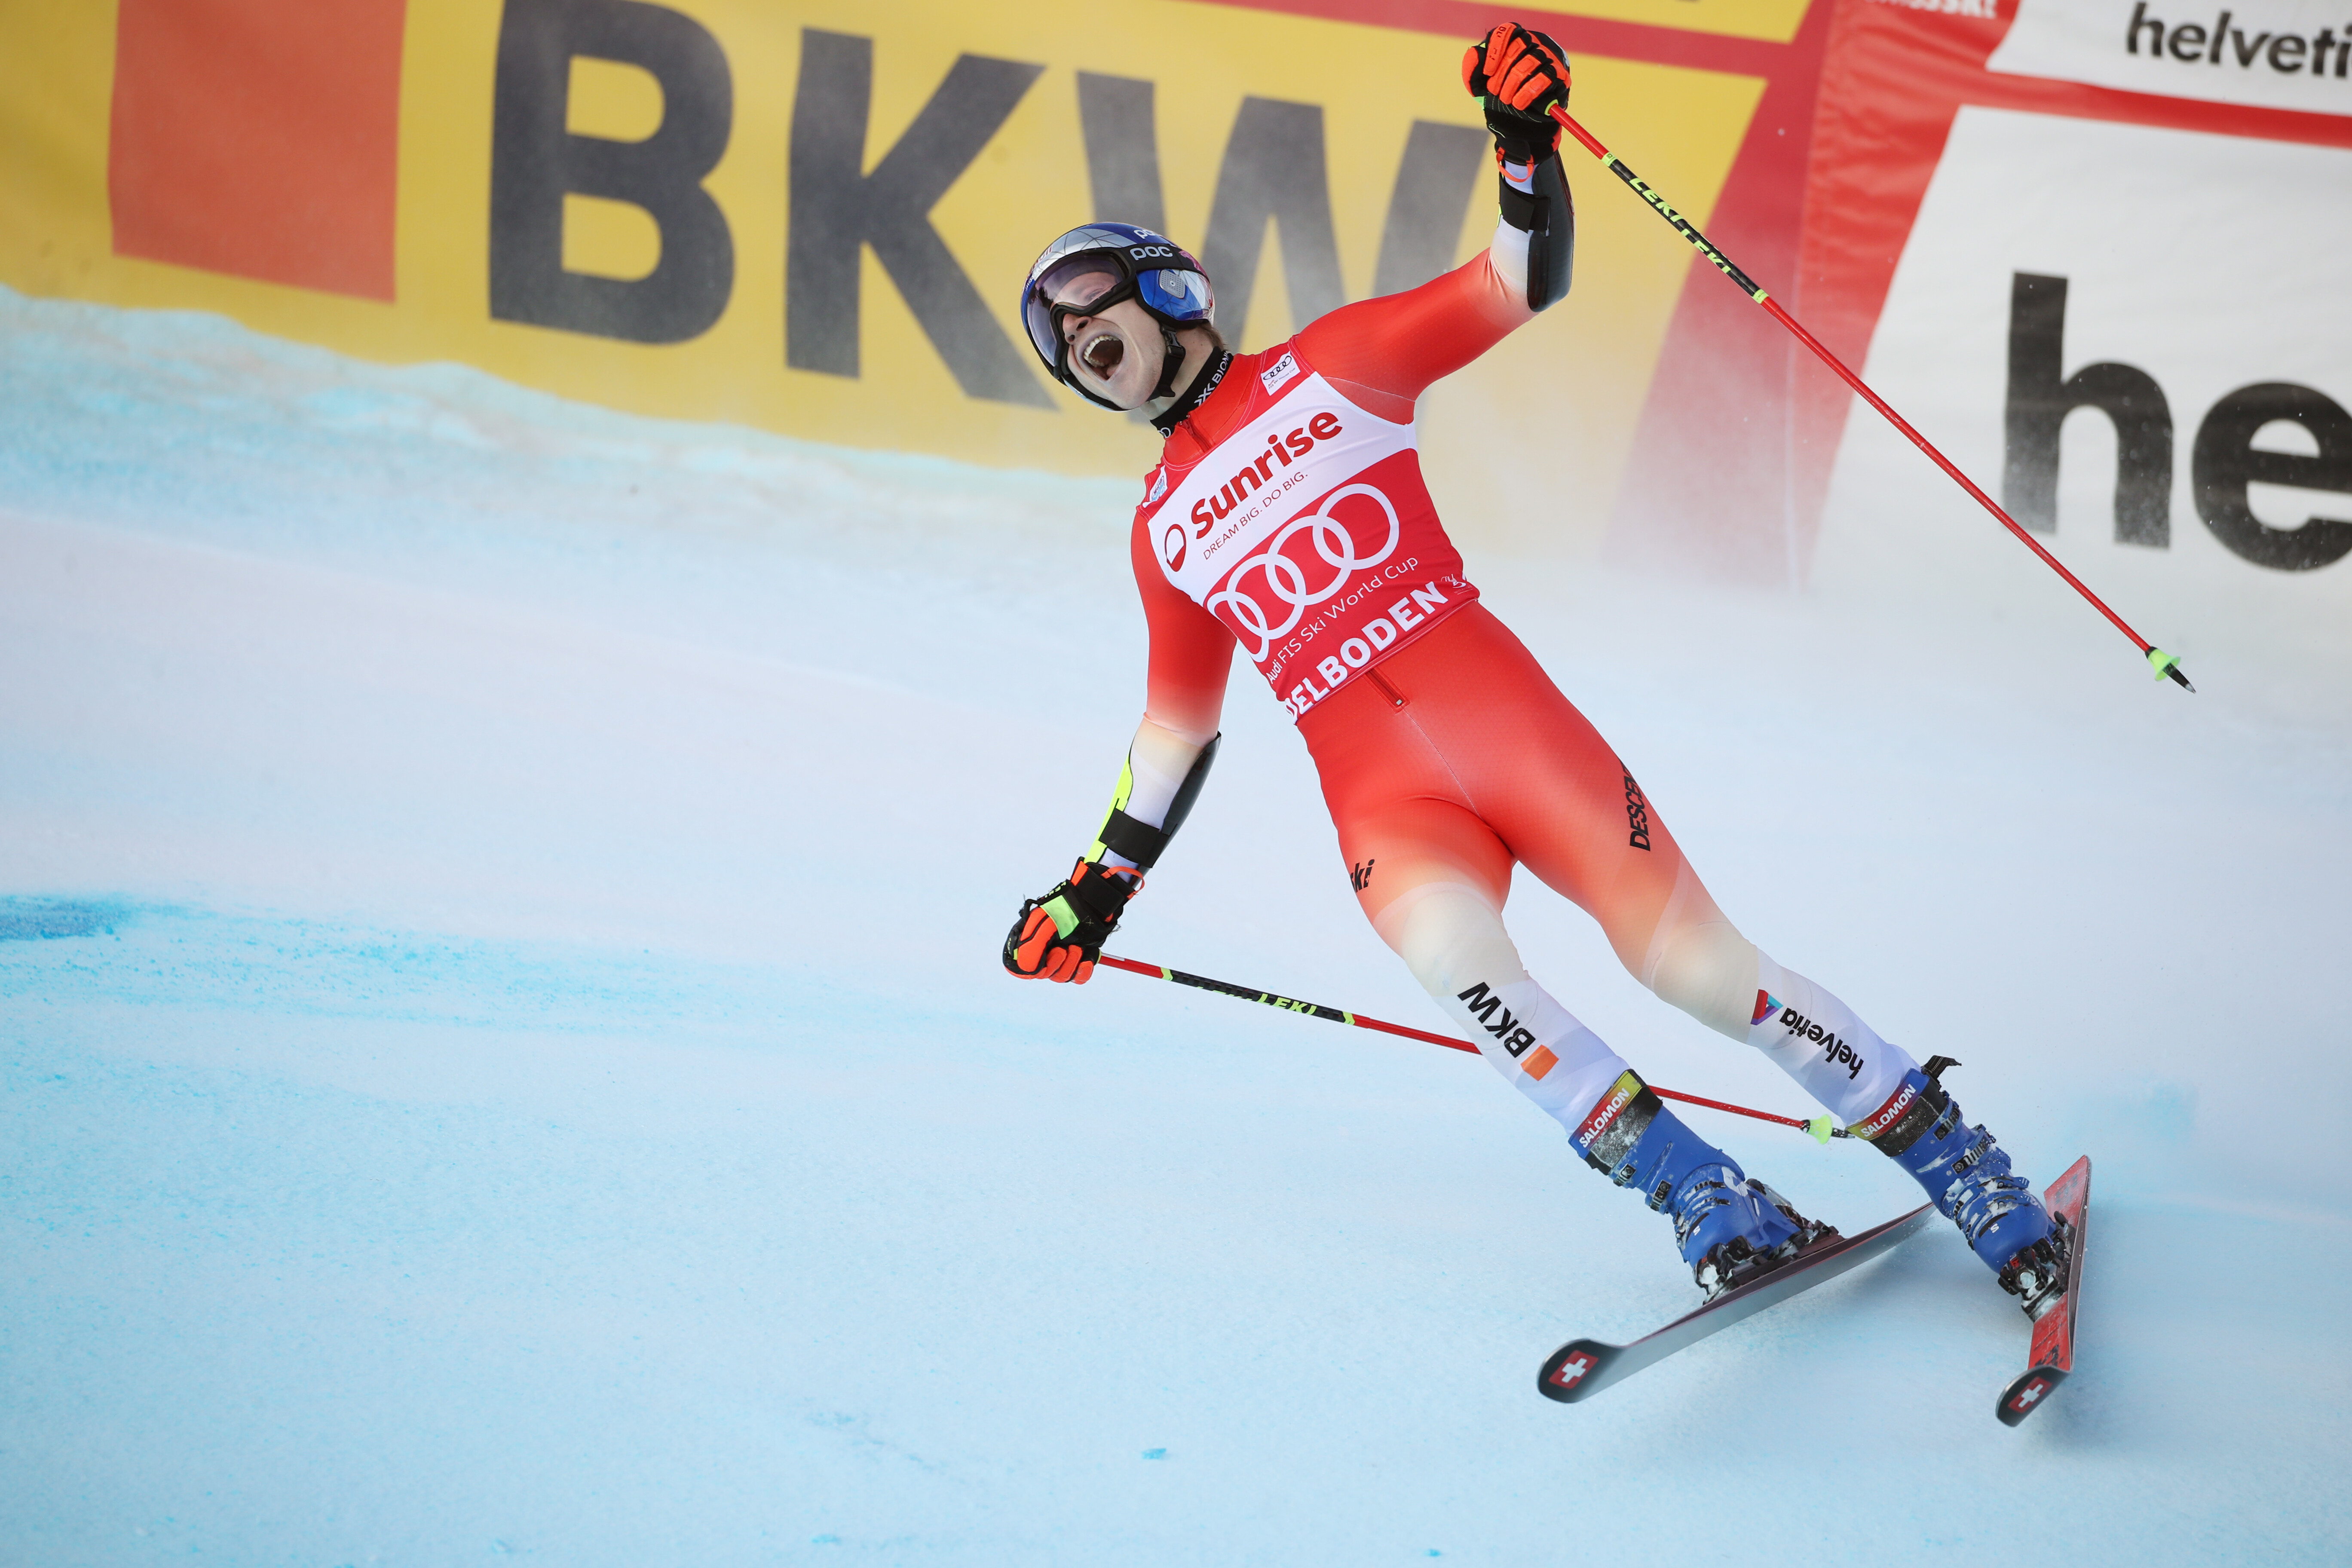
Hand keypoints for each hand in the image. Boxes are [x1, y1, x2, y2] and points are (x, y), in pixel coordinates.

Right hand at [1002, 859, 1141, 983]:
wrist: (1092, 904)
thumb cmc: (1065, 910)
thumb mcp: (1043, 926)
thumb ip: (1031, 949)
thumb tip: (1029, 972)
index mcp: (1029, 943)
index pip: (1022, 969)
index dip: (1032, 970)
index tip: (1043, 962)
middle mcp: (1044, 952)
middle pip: (1044, 975)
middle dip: (1056, 964)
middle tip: (1063, 949)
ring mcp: (1061, 957)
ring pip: (1061, 977)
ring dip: (1071, 964)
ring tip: (1077, 947)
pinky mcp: (1078, 961)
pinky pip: (1078, 978)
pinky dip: (1083, 971)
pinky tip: (1086, 960)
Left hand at [1461, 24, 1570, 162]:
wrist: (1518, 127)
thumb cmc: (1500, 100)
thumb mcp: (1479, 86)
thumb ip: (1472, 68)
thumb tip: (1475, 51)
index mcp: (1516, 42)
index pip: (1508, 30)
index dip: (1496, 48)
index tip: (1487, 72)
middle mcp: (1535, 45)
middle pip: (1518, 46)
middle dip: (1502, 72)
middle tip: (1494, 91)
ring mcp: (1550, 59)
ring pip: (1531, 61)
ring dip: (1513, 84)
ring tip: (1506, 99)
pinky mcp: (1560, 77)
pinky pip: (1545, 78)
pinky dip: (1528, 92)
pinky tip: (1519, 103)